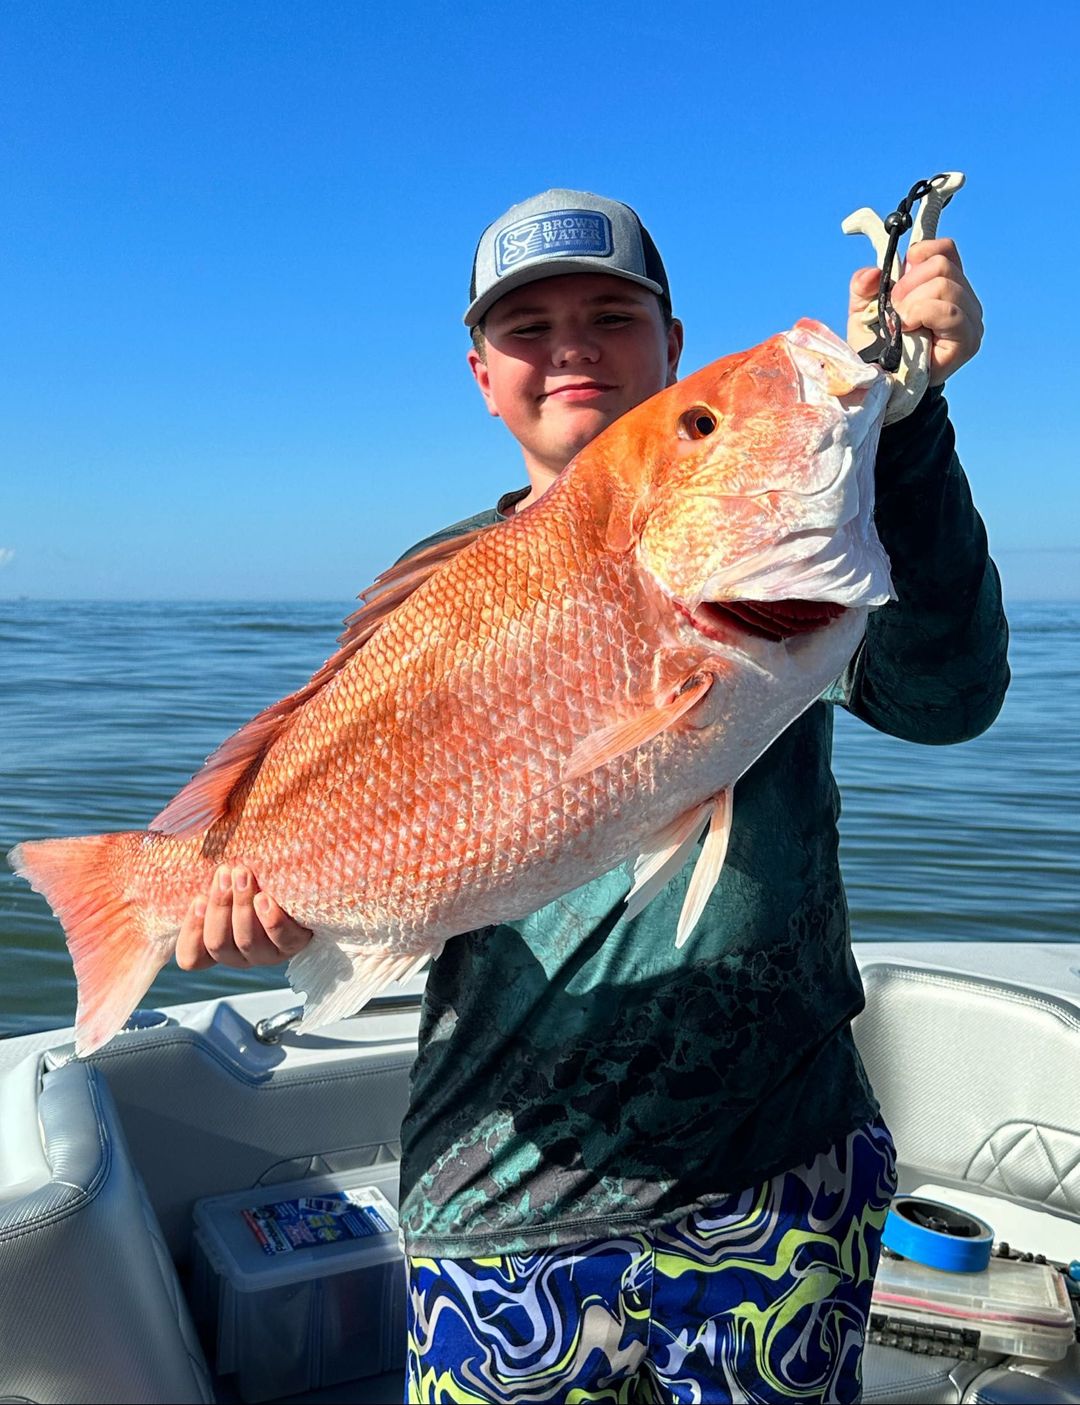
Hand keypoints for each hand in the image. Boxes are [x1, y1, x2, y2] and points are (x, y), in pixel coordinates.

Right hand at [176, 864, 312, 969]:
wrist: (304, 881)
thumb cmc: (254, 875)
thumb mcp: (228, 875)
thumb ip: (211, 871)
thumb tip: (193, 833)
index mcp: (217, 943)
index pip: (191, 957)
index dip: (191, 932)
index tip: (197, 898)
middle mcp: (240, 955)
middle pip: (218, 944)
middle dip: (218, 906)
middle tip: (224, 872)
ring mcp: (267, 954)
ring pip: (247, 942)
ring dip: (242, 907)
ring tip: (243, 876)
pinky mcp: (294, 944)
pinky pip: (282, 939)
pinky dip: (271, 920)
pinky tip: (265, 899)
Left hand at [848, 238, 983, 385]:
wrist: (883, 383)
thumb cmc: (878, 346)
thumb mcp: (863, 310)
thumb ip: (863, 285)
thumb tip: (872, 272)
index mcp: (946, 283)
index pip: (945, 249)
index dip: (918, 256)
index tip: (898, 282)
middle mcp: (964, 298)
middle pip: (942, 265)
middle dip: (908, 285)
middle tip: (895, 310)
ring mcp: (970, 319)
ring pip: (945, 285)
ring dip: (912, 303)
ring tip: (901, 324)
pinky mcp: (969, 340)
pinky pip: (949, 312)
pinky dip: (922, 314)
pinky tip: (909, 330)